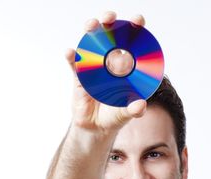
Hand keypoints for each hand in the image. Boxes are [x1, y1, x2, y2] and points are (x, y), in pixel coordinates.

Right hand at [66, 11, 146, 131]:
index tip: (137, 21)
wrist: (96, 127)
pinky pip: (74, 64)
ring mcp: (93, 66)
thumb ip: (134, 109)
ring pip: (90, 43)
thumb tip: (140, 105)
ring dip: (90, 32)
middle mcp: (109, 60)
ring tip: (91, 26)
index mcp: (125, 65)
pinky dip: (71, 56)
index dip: (133, 28)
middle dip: (109, 22)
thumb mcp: (126, 113)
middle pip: (108, 34)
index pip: (131, 41)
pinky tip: (70, 52)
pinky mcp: (79, 76)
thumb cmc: (114, 115)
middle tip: (110, 19)